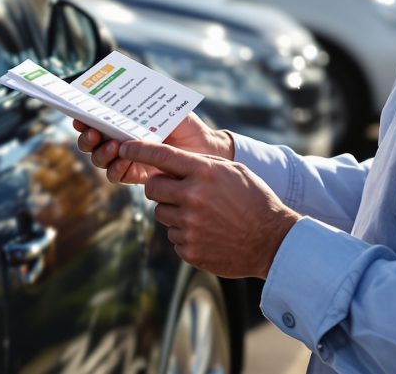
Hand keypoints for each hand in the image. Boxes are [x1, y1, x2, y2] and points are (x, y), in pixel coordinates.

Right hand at [73, 114, 232, 184]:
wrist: (204, 148)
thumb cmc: (184, 123)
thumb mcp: (164, 110)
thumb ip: (144, 108)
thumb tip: (123, 102)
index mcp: (122, 121)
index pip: (95, 120)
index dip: (83, 119)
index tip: (79, 115)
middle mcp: (119, 139)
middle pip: (90, 142)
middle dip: (87, 138)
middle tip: (93, 132)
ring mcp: (125, 158)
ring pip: (99, 160)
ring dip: (102, 153)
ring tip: (115, 145)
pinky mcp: (135, 175)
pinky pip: (116, 175)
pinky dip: (116, 168)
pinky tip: (125, 162)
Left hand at [120, 139, 298, 278]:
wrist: (272, 241)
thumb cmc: (254, 200)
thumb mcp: (233, 171)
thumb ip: (201, 164)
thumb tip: (170, 163)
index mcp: (204, 172)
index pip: (161, 155)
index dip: (138, 150)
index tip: (123, 147)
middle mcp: (192, 197)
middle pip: (152, 188)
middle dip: (160, 188)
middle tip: (177, 191)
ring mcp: (189, 225)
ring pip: (161, 213)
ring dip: (175, 212)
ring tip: (202, 215)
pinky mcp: (189, 249)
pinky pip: (173, 236)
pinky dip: (185, 234)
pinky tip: (208, 233)